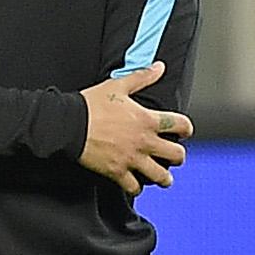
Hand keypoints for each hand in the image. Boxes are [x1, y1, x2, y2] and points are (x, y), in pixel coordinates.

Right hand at [78, 63, 190, 192]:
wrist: (67, 124)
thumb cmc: (90, 104)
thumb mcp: (118, 86)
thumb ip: (142, 77)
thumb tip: (159, 67)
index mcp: (147, 120)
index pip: (181, 125)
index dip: (186, 129)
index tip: (184, 132)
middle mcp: (144, 142)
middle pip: (177, 155)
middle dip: (178, 156)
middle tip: (174, 156)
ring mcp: (132, 159)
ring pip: (161, 176)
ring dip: (164, 178)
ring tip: (164, 178)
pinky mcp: (117, 172)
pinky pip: (134, 187)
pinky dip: (137, 188)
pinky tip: (137, 185)